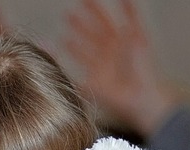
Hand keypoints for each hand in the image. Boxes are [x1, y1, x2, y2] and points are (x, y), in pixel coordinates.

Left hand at [64, 0, 176, 135]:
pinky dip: (129, 9)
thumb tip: (48, 62)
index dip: (73, 46)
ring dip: (97, 12)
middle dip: (81, 25)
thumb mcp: (87, 89)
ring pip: (107, 24)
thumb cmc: (118, 99)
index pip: (82, 53)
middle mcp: (109, 55)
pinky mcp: (137, 40)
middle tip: (68, 14)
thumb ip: (68, 77)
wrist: (141, 99)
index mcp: (98, 67)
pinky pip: (132, 20)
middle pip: (92, 36)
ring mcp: (122, 46)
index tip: (62, 38)